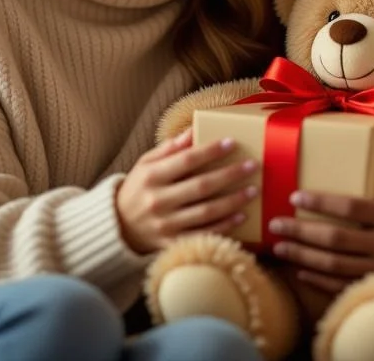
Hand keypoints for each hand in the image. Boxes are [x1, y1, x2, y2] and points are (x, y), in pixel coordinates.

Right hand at [115, 128, 258, 253]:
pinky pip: (204, 234)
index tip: (232, 142)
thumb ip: (170, 148)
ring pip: (206, 212)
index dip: (210, 151)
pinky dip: (224, 226)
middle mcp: (158, 201)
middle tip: (252, 166)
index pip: (186, 160)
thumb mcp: (146, 163)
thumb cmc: (139, 188)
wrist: (119, 227)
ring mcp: (165, 225)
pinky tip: (241, 215)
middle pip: (201, 186)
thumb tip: (194, 129)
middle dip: (230, 175)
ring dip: (233, 201)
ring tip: (253, 190)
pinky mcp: (172, 243)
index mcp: (151, 176)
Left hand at [268, 134, 373, 303]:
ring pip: (334, 267)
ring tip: (280, 249)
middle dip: (301, 232)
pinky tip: (301, 274)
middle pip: (335, 240)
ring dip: (303, 259)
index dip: (321, 203)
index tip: (296, 197)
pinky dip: (320, 282)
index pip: (351, 208)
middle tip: (275, 225)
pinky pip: (345, 288)